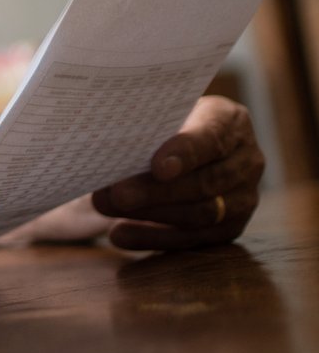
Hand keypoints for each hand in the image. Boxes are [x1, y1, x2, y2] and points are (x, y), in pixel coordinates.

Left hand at [91, 96, 262, 249]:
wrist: (189, 146)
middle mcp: (246, 160)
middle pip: (205, 182)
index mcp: (230, 121)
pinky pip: (194, 239)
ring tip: (107, 209)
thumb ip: (146, 125)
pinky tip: (119, 234)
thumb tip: (105, 145)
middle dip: (157, 192)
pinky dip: (153, 238)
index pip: (211, 137)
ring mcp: (244, 197)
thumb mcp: (162, 113)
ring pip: (201, 214)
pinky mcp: (230, 227)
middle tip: (115, 195)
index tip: (157, 167)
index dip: (185, 153)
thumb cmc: (167, 123)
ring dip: (151, 214)